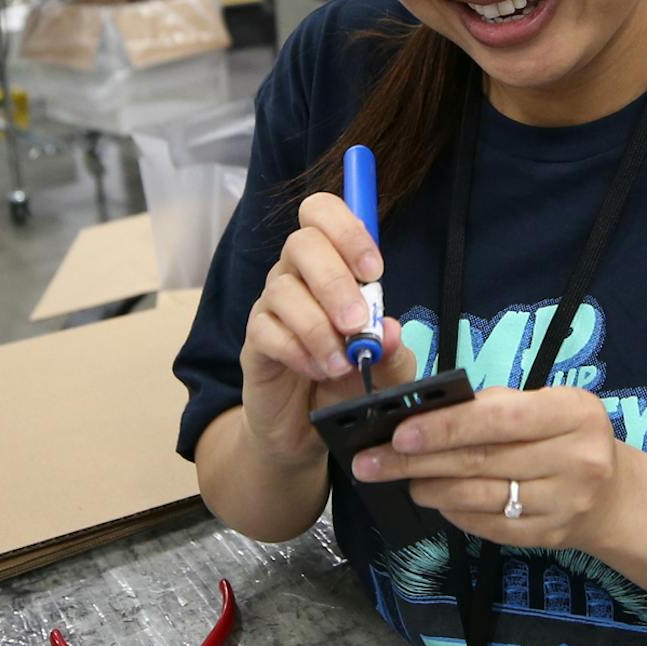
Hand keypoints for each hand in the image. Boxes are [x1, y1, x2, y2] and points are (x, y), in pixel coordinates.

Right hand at [239, 193, 416, 466]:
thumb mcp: (386, 370)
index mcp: (330, 264)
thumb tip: (389, 328)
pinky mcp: (254, 341)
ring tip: (341, 364)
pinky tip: (317, 370)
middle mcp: (296, 276)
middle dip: (334, 282)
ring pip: (283, 289)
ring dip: (318, 327)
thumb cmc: (348, 384)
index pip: (322, 214)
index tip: (373, 270)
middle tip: (356, 323)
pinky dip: (297, 350)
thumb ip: (392, 350)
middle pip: (301, 243)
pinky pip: (266, 330)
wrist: (308, 431)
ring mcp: (271, 306)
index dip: (347, 230)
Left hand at [348, 386, 636, 554]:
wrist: (612, 495)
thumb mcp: (542, 406)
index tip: (398, 435)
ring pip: (479, 497)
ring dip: (429, 489)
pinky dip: (454, 512)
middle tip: (371, 462)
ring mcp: (565, 503)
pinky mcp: (550, 536)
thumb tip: (420, 417)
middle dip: (417, 461)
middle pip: (480, 460)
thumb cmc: (561, 436)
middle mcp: (576, 459)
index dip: (444, 427)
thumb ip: (491, 407)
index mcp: (573, 413)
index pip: (498, 419)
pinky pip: (488, 525)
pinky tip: (436, 500)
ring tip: (401, 481)